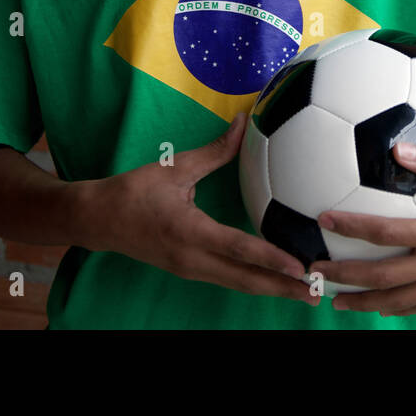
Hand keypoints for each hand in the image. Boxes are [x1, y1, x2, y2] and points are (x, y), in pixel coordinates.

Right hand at [75, 112, 317, 305]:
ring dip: (273, 290)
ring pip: (238, 284)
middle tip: (319, 293)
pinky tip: (276, 282)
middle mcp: (192, 258)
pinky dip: (255, 283)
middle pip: (245, 279)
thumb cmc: (134, 191)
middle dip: (283, 288)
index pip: (238, 248)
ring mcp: (190, 269)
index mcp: (189, 232)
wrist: (97, 220)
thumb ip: (214, 151)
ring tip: (306, 293)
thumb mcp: (173, 167)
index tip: (299, 267)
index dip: (270, 259)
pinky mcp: (190, 271)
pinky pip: (228, 279)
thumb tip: (242, 122)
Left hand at [308, 142, 415, 315]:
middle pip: (386, 278)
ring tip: (335, 299)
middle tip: (314, 270)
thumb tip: (397, 148)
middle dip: (347, 276)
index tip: (325, 218)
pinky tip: (377, 303)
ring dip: (365, 301)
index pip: (389, 235)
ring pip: (401, 301)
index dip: (354, 227)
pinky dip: (395, 307)